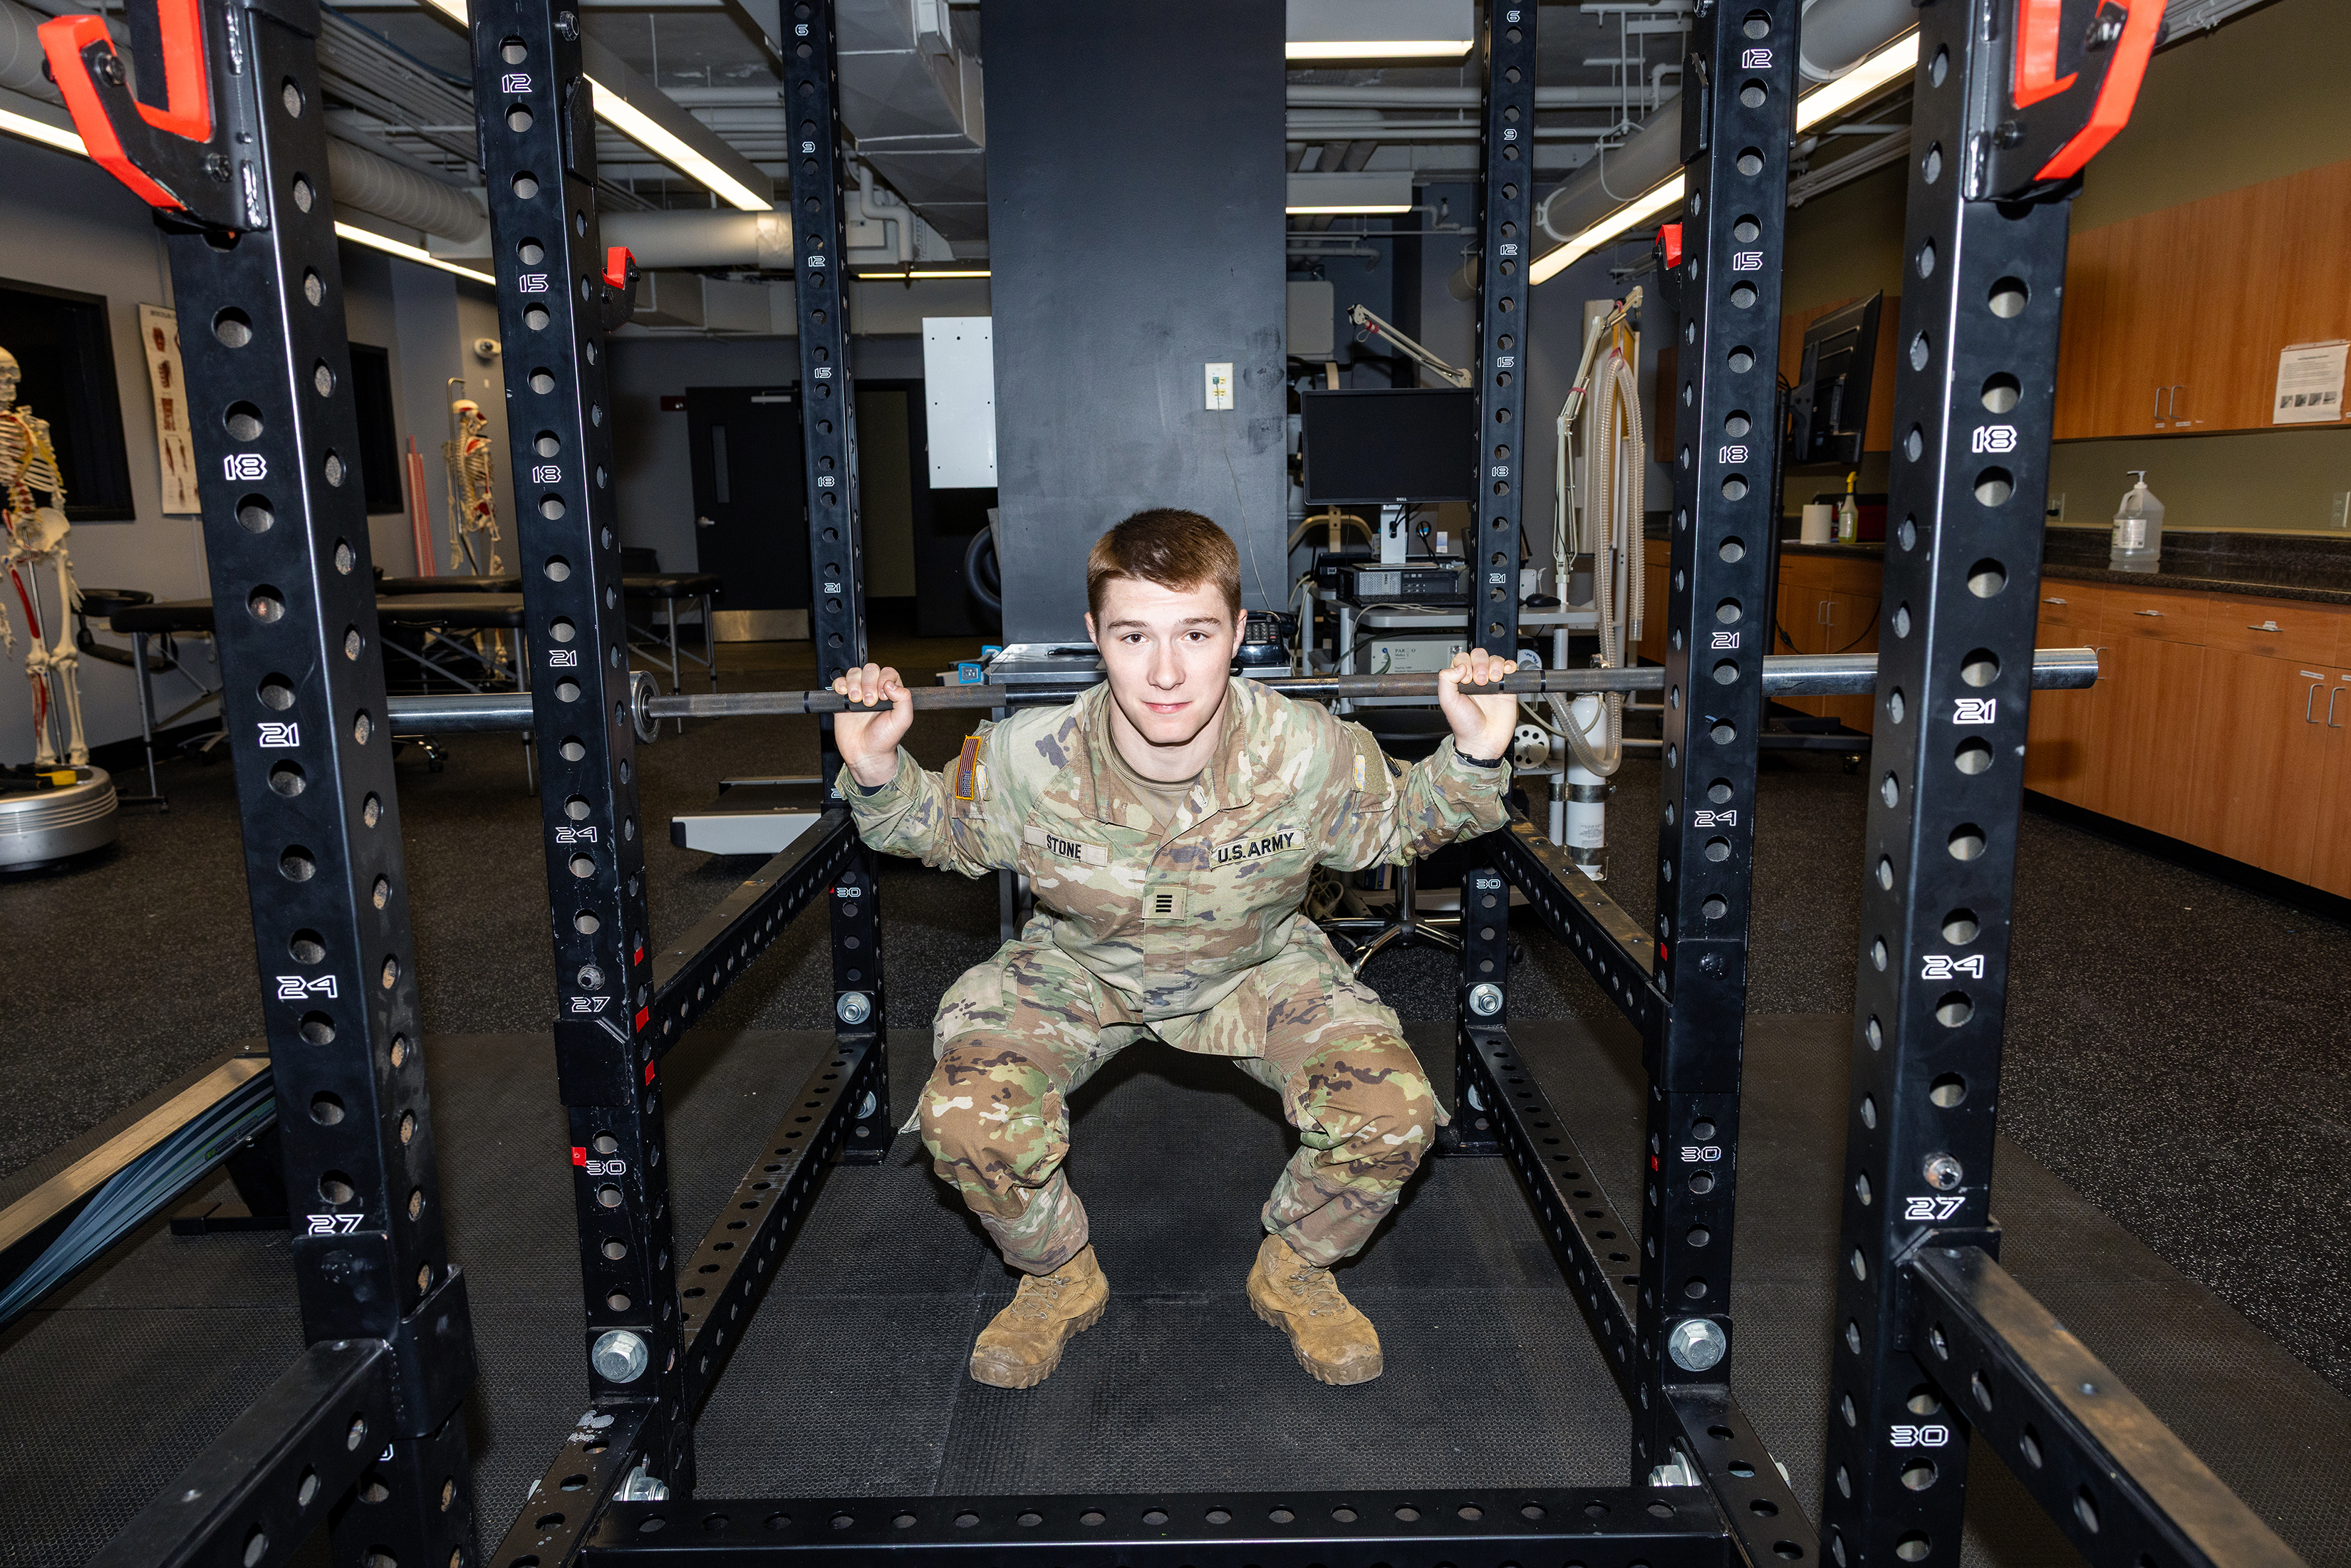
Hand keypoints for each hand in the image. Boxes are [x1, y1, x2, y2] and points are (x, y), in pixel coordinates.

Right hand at [831, 663, 912, 786]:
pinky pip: (839, 682)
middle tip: (869, 702)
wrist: (866, 754)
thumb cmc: (884, 739)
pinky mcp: (843, 699)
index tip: (883, 697)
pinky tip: (844, 695)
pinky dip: (840, 684)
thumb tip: (891, 684)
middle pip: (870, 669)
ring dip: (854, 683)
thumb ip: (904, 699)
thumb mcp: (902, 720)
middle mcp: (875, 690)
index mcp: (891, 692)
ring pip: (854, 673)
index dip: (884, 680)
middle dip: (869, 683)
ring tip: (856, 700)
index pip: (888, 672)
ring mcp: (858, 693)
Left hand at [1437, 647, 1518, 763]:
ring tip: (1493, 680)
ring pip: (1495, 659)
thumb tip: (1458, 666)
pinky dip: (1509, 666)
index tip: (1466, 680)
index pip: (1462, 658)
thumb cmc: (1465, 725)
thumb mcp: (1448, 702)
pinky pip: (1510, 668)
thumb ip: (1446, 681)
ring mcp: (1491, 682)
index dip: (1465, 664)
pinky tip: (1505, 674)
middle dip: (1481, 663)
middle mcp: (1475, 679)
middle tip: (1480, 681)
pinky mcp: (1506, 687)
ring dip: (1495, 665)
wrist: (1483, 740)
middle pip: (1479, 655)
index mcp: (1459, 680)